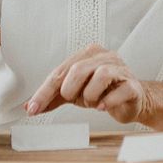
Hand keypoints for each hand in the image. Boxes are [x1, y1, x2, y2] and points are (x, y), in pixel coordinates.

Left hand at [24, 43, 148, 124]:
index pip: (60, 71)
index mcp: (87, 54)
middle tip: (74, 100)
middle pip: (78, 69)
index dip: (44, 91)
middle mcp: (104, 56)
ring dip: (90, 95)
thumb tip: (30, 105)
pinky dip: (108, 101)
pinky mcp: (133, 85)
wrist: (132, 101)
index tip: (33, 108)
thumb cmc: (103, 92)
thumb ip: (53, 97)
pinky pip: (120, 90)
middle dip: (70, 90)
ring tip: (93, 103)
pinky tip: (103, 106)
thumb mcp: (74, 93)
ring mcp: (120, 69)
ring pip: (101, 75)